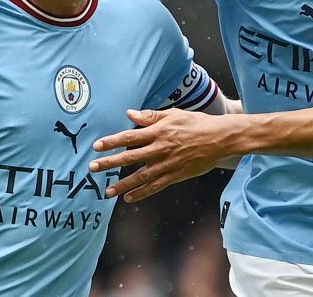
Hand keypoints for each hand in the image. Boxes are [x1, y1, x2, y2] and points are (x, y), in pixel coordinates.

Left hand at [89, 109, 235, 202]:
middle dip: (110, 163)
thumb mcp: (173, 114)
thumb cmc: (195, 123)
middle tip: (93, 168)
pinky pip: (155, 186)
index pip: (129, 137)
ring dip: (123, 184)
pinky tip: (129, 198)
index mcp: (158, 132)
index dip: (112, 142)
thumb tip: (129, 114)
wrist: (219, 139)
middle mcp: (160, 149)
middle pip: (130, 157)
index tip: (97, 146)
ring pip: (140, 176)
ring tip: (107, 191)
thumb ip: (150, 116)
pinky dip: (142, 193)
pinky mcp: (175, 175)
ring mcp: (167, 164)